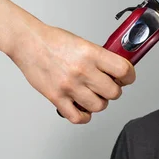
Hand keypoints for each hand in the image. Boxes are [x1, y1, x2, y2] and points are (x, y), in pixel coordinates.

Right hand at [10, 23, 135, 123]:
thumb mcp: (85, 43)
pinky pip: (78, 117)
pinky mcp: (56, 98)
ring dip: (100, 102)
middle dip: (114, 90)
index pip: (124, 70)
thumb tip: (118, 70)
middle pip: (114, 92)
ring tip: (94, 94)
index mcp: (92, 54)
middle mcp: (82, 71)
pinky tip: (83, 107)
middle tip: (108, 85)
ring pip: (99, 106)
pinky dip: (84, 116)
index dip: (129, 76)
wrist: (28, 43)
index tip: (126, 77)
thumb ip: (101, 58)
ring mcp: (69, 86)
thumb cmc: (54, 41)